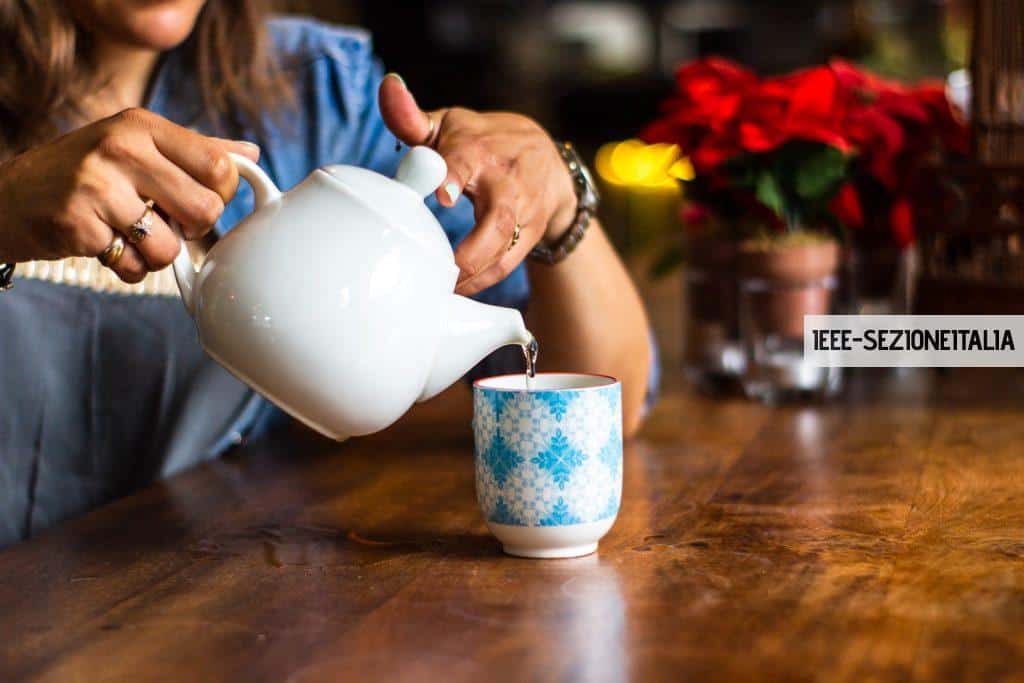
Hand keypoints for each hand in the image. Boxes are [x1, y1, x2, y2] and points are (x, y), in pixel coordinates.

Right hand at [0, 108, 258, 282]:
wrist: (6, 197)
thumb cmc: (84, 173)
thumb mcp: (136, 146)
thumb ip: (195, 151)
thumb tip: (250, 154)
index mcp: (142, 125)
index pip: (220, 167)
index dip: (221, 195)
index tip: (200, 200)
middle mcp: (120, 148)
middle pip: (205, 209)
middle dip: (193, 229)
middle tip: (167, 222)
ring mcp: (96, 187)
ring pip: (170, 247)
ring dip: (156, 254)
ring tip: (131, 235)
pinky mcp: (77, 225)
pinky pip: (134, 267)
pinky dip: (127, 267)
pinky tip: (106, 246)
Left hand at [379, 74, 576, 295]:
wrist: (548, 161)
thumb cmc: (484, 143)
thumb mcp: (450, 125)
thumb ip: (412, 117)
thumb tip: (388, 88)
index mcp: (479, 149)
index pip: (467, 158)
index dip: (454, 174)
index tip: (442, 194)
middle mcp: (506, 182)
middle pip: (497, 219)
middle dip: (473, 249)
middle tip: (445, 272)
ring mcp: (524, 212)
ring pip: (507, 249)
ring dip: (475, 276)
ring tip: (443, 293)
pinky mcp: (532, 235)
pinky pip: (509, 264)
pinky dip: (483, 283)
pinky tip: (457, 295)